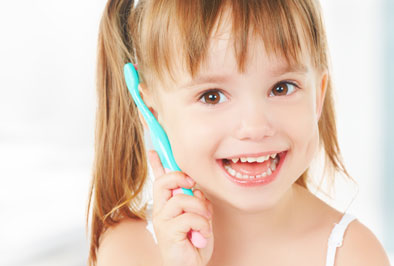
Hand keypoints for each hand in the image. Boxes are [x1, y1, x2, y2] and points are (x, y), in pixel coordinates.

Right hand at [148, 150, 213, 265]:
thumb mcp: (199, 216)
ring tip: (205, 221)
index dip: (156, 163)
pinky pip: (190, 218)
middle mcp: (161, 210)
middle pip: (164, 181)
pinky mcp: (168, 232)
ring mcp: (162, 221)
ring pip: (181, 199)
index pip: (160, 179)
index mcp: (168, 204)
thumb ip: (195, 201)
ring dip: (200, 209)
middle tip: (192, 185)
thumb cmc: (194, 241)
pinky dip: (202, 226)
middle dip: (180, 178)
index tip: (153, 149)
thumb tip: (194, 188)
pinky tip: (201, 236)